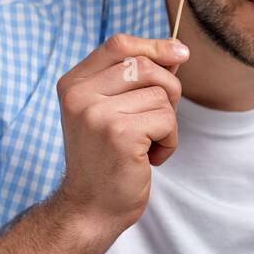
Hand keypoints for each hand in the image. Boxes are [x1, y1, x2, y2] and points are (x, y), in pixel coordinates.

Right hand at [54, 32, 187, 231]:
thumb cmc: (107, 160)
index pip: (118, 44)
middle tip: (157, 122)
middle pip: (145, 66)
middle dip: (167, 90)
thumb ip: (135, 80)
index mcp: (74, 84)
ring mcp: (97, 113)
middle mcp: (80, 95)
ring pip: (161, 95)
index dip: (154, 45)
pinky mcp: (120, 133)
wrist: (91, 209)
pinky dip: (169, 142)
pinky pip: (167, 120)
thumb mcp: (111, 112)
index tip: (180, 54)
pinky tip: (149, 159)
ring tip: (147, 145)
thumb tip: (176, 51)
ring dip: (167, 123)